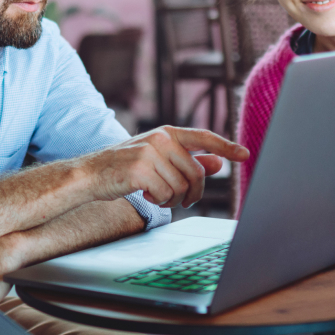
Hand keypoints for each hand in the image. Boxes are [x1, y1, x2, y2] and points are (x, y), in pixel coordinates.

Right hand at [81, 126, 248, 208]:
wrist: (90, 174)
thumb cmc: (125, 167)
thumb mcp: (158, 159)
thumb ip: (189, 160)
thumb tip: (218, 162)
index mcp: (167, 133)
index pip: (204, 137)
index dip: (226, 146)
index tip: (244, 154)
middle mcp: (160, 139)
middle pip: (196, 173)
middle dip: (193, 193)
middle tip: (183, 201)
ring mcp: (150, 153)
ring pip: (182, 187)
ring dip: (174, 200)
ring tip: (158, 196)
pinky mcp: (140, 171)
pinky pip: (166, 195)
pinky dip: (160, 202)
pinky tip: (146, 196)